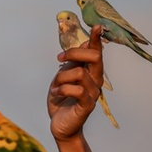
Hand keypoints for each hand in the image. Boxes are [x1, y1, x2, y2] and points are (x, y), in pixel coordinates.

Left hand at [48, 25, 104, 142]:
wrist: (60, 125)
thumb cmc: (61, 101)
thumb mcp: (62, 78)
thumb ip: (72, 64)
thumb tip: (83, 45)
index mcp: (90, 73)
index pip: (96, 52)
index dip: (96, 39)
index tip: (97, 26)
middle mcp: (96, 81)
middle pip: (93, 57)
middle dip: (74, 54)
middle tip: (60, 59)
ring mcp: (93, 93)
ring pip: (79, 73)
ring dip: (61, 77)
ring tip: (55, 87)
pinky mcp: (87, 105)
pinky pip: (77, 90)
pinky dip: (62, 89)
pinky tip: (55, 94)